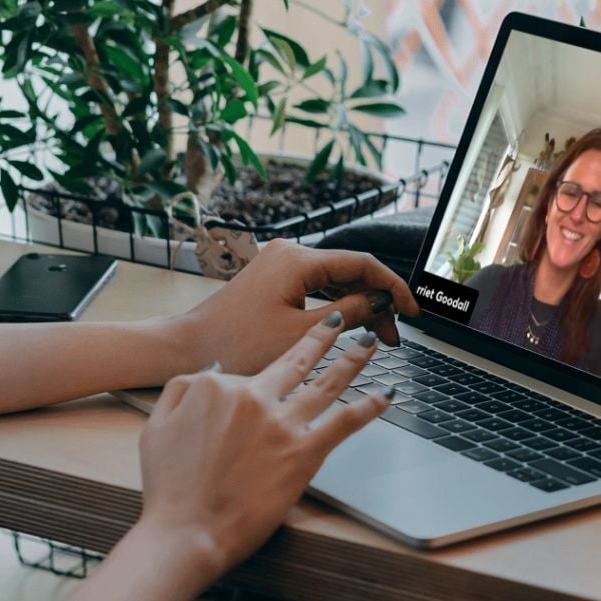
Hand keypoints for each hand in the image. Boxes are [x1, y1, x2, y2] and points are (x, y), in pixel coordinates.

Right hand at [138, 311, 391, 581]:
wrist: (185, 533)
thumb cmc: (170, 488)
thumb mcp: (156, 426)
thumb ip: (181, 391)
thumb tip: (209, 373)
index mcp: (218, 386)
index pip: (250, 372)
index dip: (258, 382)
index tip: (268, 382)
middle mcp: (254, 397)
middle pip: (297, 360)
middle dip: (323, 336)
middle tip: (340, 322)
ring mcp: (282, 423)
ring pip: (327, 382)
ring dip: (352, 358)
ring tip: (369, 343)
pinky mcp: (304, 452)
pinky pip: (344, 421)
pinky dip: (369, 406)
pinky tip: (386, 395)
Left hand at [180, 239, 419, 374]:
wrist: (189, 347)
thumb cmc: (236, 345)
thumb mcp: (302, 335)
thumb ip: (348, 314)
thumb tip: (380, 304)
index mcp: (298, 259)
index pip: (362, 264)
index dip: (392, 287)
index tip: (412, 311)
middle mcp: (291, 253)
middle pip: (351, 271)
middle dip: (377, 302)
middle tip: (393, 336)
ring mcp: (281, 264)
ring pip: (336, 279)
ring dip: (359, 305)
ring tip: (377, 337)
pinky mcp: (275, 278)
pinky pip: (318, 286)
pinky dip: (337, 306)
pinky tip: (351, 326)